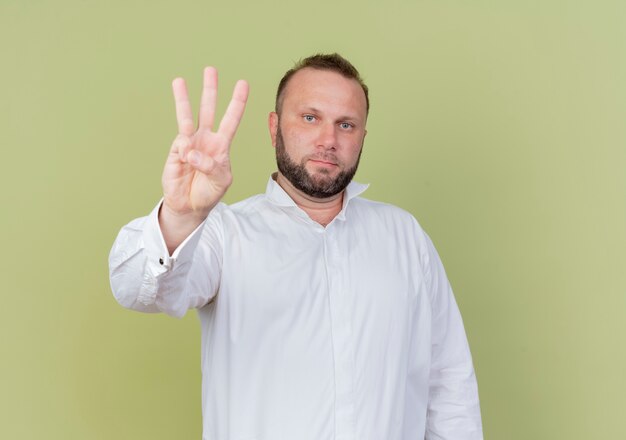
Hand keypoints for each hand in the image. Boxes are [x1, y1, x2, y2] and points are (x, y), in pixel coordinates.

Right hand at [162, 67, 248, 220]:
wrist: (189, 206)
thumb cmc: (209, 192)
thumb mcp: (221, 181)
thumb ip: (212, 166)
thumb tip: (191, 151)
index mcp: (221, 145)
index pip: (231, 119)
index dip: (237, 102)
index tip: (243, 83)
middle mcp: (205, 139)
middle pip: (208, 109)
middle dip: (210, 90)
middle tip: (210, 69)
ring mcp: (189, 144)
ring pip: (186, 116)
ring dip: (183, 99)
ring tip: (179, 80)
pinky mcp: (175, 152)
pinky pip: (180, 145)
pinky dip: (184, 151)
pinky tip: (185, 160)